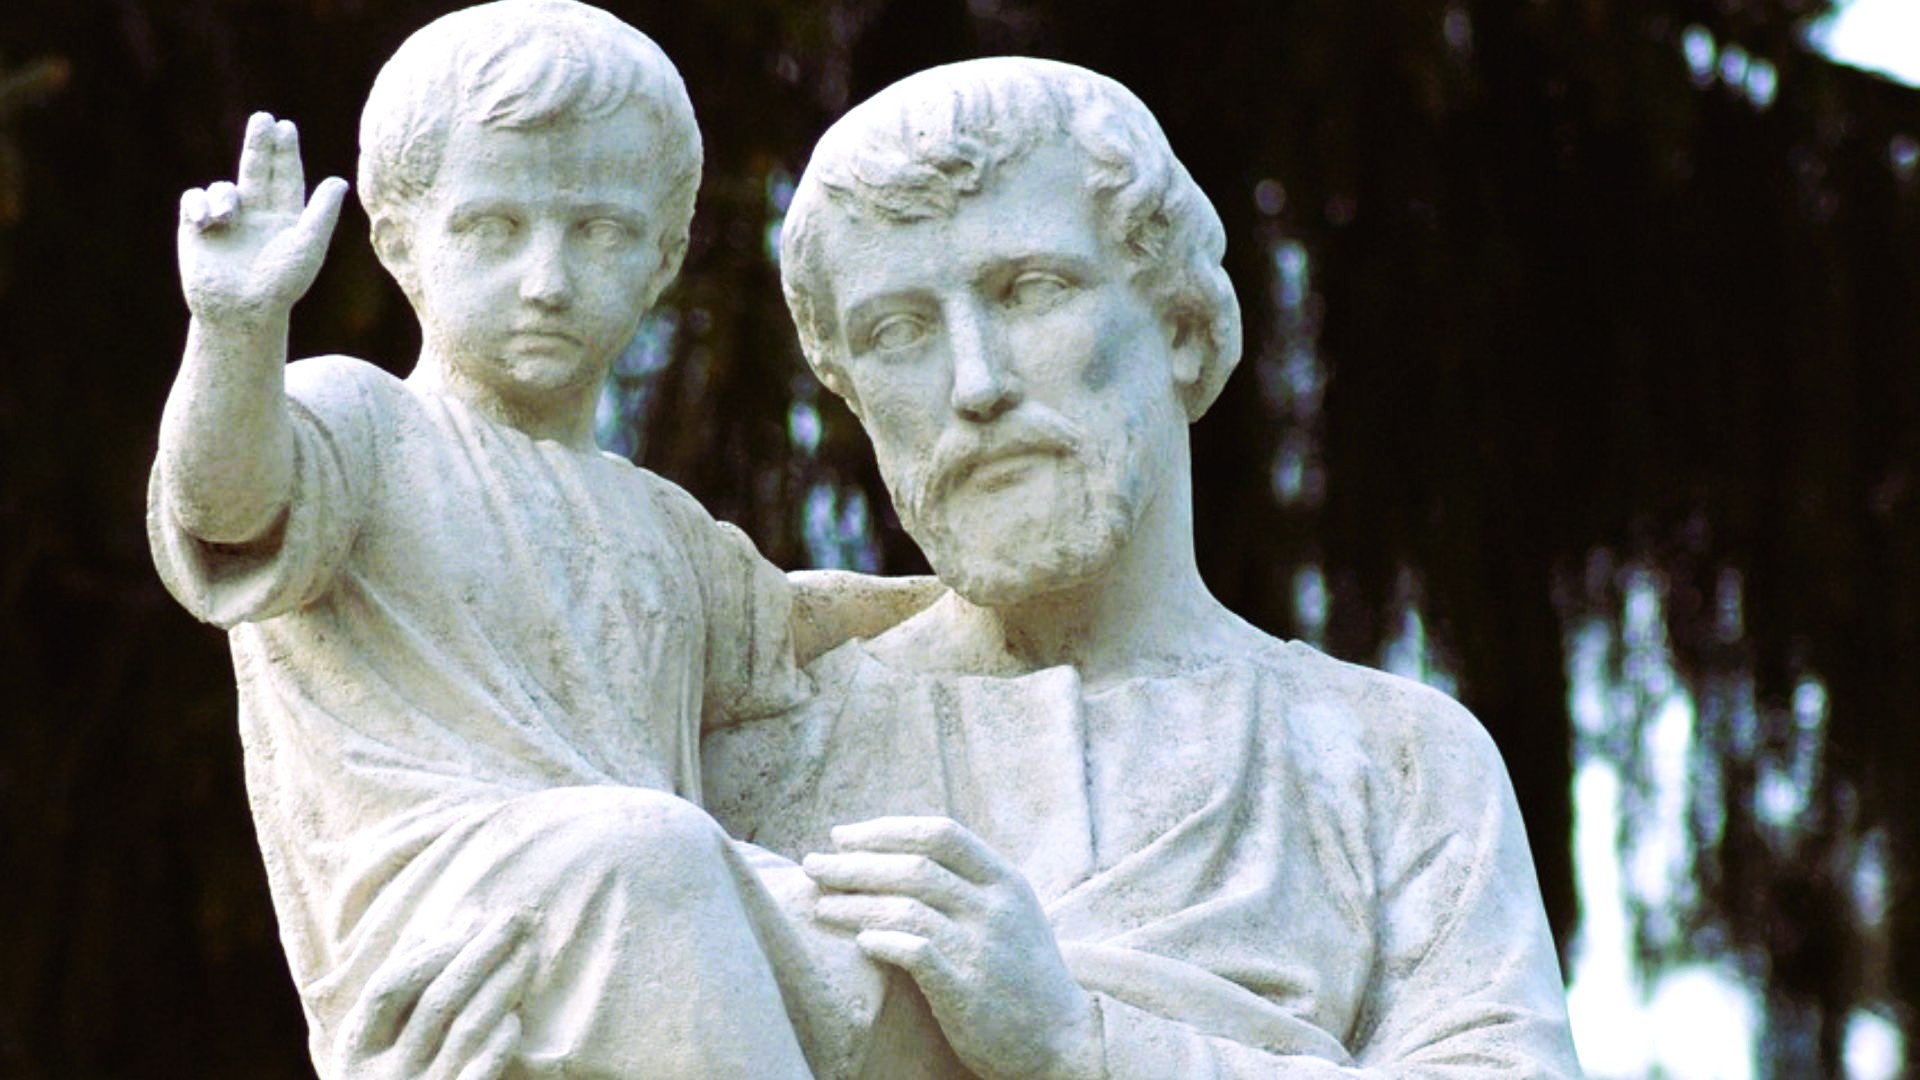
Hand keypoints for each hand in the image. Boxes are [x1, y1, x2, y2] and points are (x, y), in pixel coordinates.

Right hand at [178, 111, 345, 324]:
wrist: (241, 311)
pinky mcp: (197, 227)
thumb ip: (322, 212)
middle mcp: (256, 215)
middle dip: (260, 143)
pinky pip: (194, 199)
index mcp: (285, 218)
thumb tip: (338, 181)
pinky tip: (207, 222)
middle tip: (263, 118)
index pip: (286, 177)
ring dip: (224, 196)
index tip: (286, 127)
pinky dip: (199, 204)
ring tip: (227, 218)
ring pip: (224, 186)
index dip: (286, 153)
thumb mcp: (307, 246)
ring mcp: (226, 220)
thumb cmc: (280, 284)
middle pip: (257, 169)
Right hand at [331, 911, 534, 1079]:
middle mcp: (383, 1076)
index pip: (388, 988)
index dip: (429, 951)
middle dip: (480, 953)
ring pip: (466, 1030)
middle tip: (516, 920)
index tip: (469, 921)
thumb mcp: (374, 1045)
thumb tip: (424, 930)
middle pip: (436, 1002)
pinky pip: (482, 1072)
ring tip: (527, 957)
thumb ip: (393, 995)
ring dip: (502, 986)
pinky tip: (515, 1017)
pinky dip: (501, 1040)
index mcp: (354, 1051)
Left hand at [806, 817, 1102, 1079]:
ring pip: (907, 906)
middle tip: (812, 865)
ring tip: (818, 905)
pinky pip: (914, 952)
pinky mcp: (967, 989)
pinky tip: (857, 941)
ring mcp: (983, 948)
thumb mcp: (1010, 914)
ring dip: (854, 903)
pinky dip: (880, 941)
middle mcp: (996, 907)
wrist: (1064, 1039)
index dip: (886, 830)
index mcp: (1005, 881)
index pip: (941, 834)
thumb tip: (897, 856)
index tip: (843, 836)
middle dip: (854, 863)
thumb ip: (968, 885)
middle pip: (914, 867)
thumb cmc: (1023, 975)